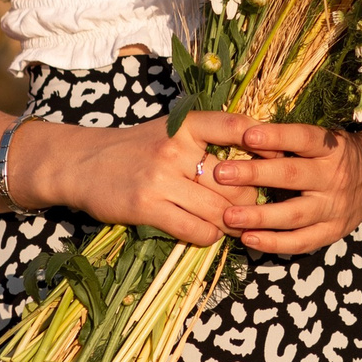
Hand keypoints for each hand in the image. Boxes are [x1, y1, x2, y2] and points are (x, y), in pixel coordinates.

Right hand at [14, 108, 250, 245]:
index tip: (280, 160)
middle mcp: (175, 149)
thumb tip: (256, 159)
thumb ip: (206, 139)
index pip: (236, 127)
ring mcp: (161, 178)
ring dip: (232, 224)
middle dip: (249, 200)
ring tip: (233, 226)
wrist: (80, 164)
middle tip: (252, 209)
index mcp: (185, 125)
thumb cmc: (134, 149)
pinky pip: (196, 230)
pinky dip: (209, 237)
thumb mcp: (169, 131)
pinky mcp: (147, 206)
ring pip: (220, 210)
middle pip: (236, 181)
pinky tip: (207, 234)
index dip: (266, 143)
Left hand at [210, 121, 361, 256]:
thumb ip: (290, 142)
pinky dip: (274, 243)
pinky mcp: (332, 232)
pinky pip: (301, 242)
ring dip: (259, 216)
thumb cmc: (337, 154)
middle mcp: (334, 177)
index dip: (276, 137)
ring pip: (293, 214)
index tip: (247, 135)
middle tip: (221, 174)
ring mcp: (334, 208)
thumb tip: (243, 136)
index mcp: (331, 148)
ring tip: (228, 216)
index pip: (303, 139)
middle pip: (292, 176)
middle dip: (255, 175)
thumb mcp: (323, 139)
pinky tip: (248, 239)